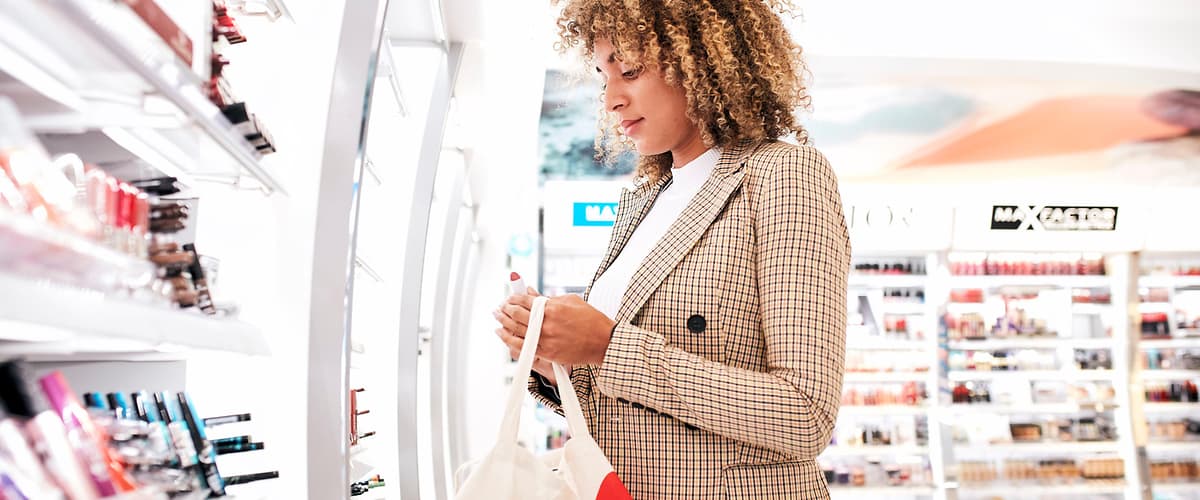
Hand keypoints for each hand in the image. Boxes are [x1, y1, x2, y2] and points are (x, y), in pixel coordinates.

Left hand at [494, 292, 615, 366]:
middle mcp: (547, 323)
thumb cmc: (591, 319)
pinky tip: (503, 335)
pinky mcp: (548, 353)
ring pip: (516, 331)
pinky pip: (523, 347)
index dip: (513, 298)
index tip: (509, 298)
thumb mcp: (571, 301)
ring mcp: (546, 339)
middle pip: (517, 315)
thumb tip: (531, 293)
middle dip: (505, 310)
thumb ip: (548, 298)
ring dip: (503, 324)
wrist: (603, 341)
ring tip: (497, 319)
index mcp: (553, 307)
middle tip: (499, 308)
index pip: (525, 300)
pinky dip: (510, 340)